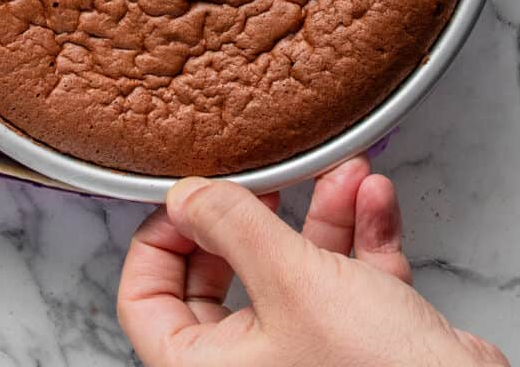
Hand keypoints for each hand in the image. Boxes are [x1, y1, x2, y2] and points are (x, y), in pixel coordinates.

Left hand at [118, 158, 508, 366]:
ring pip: (293, 270)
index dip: (161, 239)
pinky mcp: (360, 343)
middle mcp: (252, 365)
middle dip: (255, 216)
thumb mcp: (291, 281)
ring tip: (339, 172)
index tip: (188, 198)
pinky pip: (345, 280)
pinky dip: (360, 236)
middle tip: (261, 182)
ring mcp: (308, 354)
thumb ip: (231, 227)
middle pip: (222, 276)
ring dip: (321, 214)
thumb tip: (186, 195)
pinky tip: (374, 199)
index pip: (145, 299)